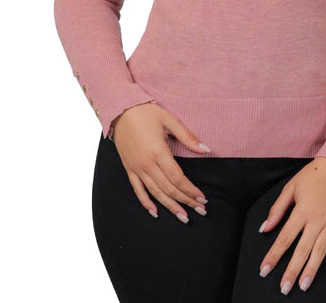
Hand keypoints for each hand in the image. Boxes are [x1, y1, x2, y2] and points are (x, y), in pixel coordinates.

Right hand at [111, 102, 210, 223]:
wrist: (120, 109)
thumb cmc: (145, 112)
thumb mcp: (169, 119)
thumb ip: (188, 137)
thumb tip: (206, 149)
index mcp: (158, 152)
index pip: (178, 178)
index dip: (190, 190)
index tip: (202, 198)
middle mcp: (146, 164)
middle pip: (168, 188)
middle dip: (185, 201)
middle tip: (200, 210)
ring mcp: (136, 168)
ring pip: (155, 193)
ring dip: (170, 206)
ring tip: (183, 216)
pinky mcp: (129, 168)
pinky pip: (137, 190)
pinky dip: (146, 202)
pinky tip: (155, 212)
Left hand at [258, 156, 325, 293]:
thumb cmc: (314, 175)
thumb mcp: (291, 187)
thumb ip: (277, 209)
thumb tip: (264, 228)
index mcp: (302, 211)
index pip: (285, 238)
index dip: (273, 255)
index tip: (265, 270)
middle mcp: (317, 220)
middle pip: (302, 250)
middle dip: (291, 271)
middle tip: (284, 288)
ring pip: (320, 252)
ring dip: (312, 270)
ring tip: (304, 286)